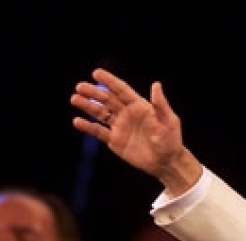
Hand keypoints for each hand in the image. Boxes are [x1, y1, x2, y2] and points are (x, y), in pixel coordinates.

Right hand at [70, 68, 202, 195]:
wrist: (166, 162)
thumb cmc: (171, 140)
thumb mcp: (169, 121)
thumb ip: (160, 104)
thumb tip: (156, 84)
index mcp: (139, 106)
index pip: (121, 90)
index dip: (109, 81)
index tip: (96, 73)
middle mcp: (127, 114)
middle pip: (107, 99)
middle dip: (93, 92)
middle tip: (80, 87)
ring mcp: (120, 127)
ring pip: (101, 113)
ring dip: (87, 106)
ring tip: (74, 99)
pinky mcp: (115, 141)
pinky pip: (99, 132)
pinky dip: (88, 127)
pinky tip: (77, 122)